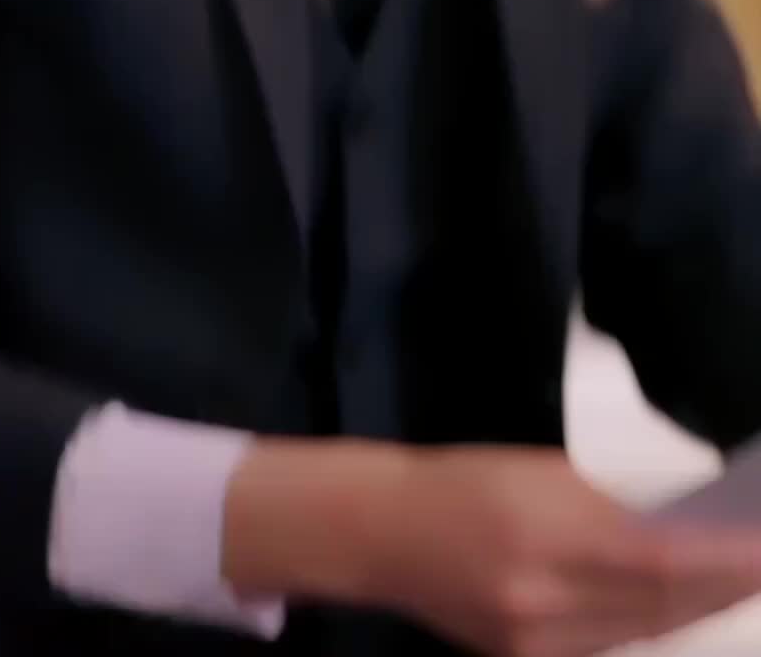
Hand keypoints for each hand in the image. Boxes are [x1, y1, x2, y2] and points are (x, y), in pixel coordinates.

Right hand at [224, 440, 760, 656]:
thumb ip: (607, 500)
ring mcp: (534, 642)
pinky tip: (682, 606)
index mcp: (543, 532)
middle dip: (721, 585)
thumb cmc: (463, 482)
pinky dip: (653, 625)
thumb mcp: (539, 470)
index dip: (720, 557)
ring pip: (640, 631)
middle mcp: (542, 598)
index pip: (657, 557)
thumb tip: (679, 522)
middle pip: (657, 603)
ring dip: (697, 609)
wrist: (384, 532)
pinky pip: (608, 645)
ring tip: (740, 583)